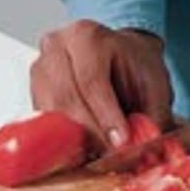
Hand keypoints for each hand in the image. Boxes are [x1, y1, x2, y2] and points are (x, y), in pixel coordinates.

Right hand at [30, 20, 173, 153]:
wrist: (122, 57)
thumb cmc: (135, 66)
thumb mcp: (155, 84)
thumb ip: (152, 115)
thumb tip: (142, 145)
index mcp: (87, 36)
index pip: (91, 80)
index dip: (106, 115)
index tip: (121, 142)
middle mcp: (56, 48)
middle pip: (65, 97)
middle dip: (90, 132)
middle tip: (111, 154)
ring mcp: (40, 69)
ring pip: (50, 112)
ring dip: (73, 139)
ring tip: (99, 154)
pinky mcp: (34, 92)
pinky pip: (43, 122)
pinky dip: (63, 140)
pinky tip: (83, 149)